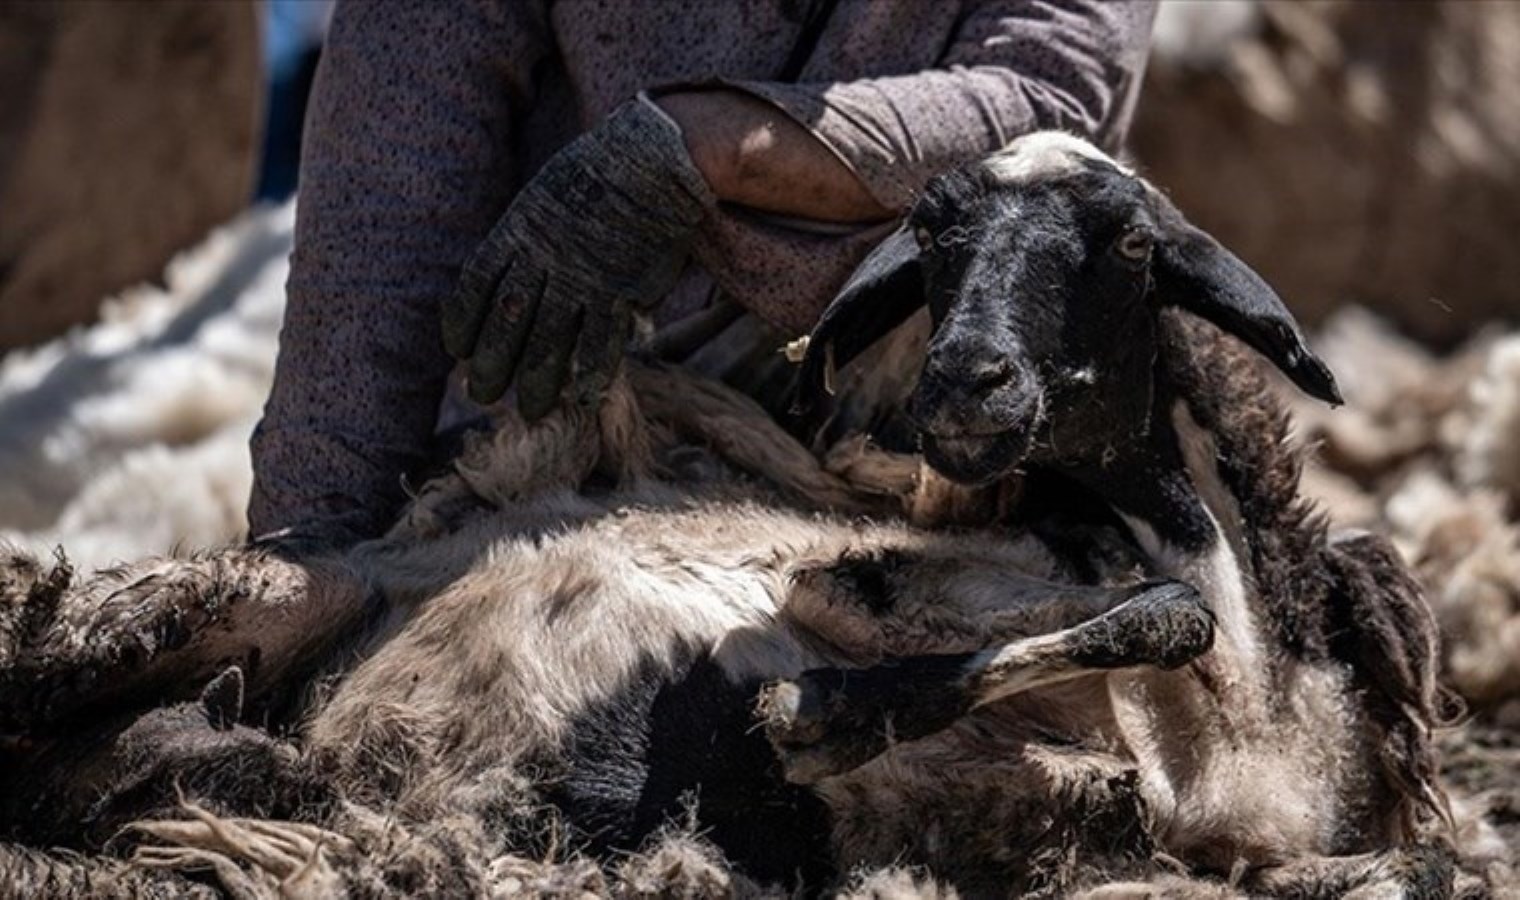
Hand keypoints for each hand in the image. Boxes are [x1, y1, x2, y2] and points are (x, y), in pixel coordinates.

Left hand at [443, 96, 713, 417]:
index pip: (477, 286)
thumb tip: (514, 266)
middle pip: (506, 323)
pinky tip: (582, 397)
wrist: (650, 159)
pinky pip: (600, 341)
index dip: (463, 323)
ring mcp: (580, 278)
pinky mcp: (618, 289)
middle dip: (491, 364)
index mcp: (517, 231)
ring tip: (529, 410)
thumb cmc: (600, 171)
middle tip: (480, 396)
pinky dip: (590, 373)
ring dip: (537, 381)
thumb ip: (528, 231)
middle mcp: (542, 260)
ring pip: (549, 341)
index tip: (456, 351)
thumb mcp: (545, 192)